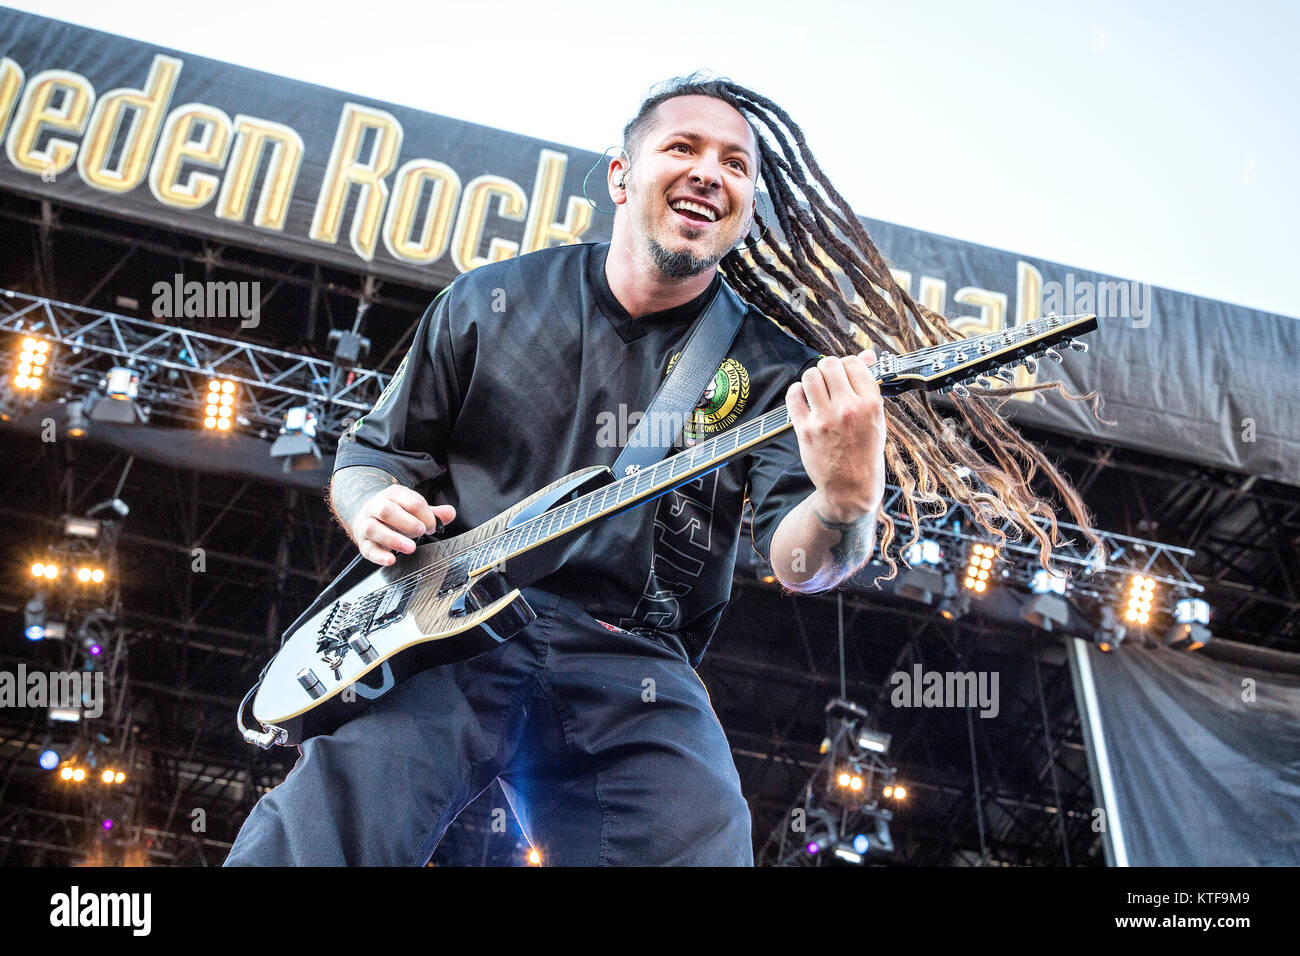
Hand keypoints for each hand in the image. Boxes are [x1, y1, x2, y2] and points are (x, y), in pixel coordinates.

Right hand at [350, 485, 454, 566]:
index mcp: (393, 495)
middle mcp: (376, 507)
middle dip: (407, 522)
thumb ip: (432, 512)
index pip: (409, 500)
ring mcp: (367, 524)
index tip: (432, 526)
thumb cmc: (397, 514)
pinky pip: (368, 549)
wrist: (368, 517)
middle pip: (387, 511)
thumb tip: (450, 513)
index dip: (424, 514)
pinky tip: (391, 560)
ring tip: (411, 548)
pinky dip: (379, 556)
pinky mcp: (363, 543)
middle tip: (421, 532)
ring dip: (393, 539)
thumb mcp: (414, 509)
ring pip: (373, 529)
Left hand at [785, 349, 885, 521]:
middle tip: (829, 379)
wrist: (850, 487)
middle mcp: (848, 408)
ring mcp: (824, 419)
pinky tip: (804, 398)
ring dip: (813, 378)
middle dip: (828, 368)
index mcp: (870, 404)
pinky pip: (794, 396)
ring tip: (817, 388)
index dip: (847, 364)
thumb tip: (867, 355)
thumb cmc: (865, 452)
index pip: (854, 363)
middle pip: (830, 365)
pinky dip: (797, 392)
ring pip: (811, 375)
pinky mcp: (805, 429)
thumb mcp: (877, 418)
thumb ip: (869, 386)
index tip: (845, 374)